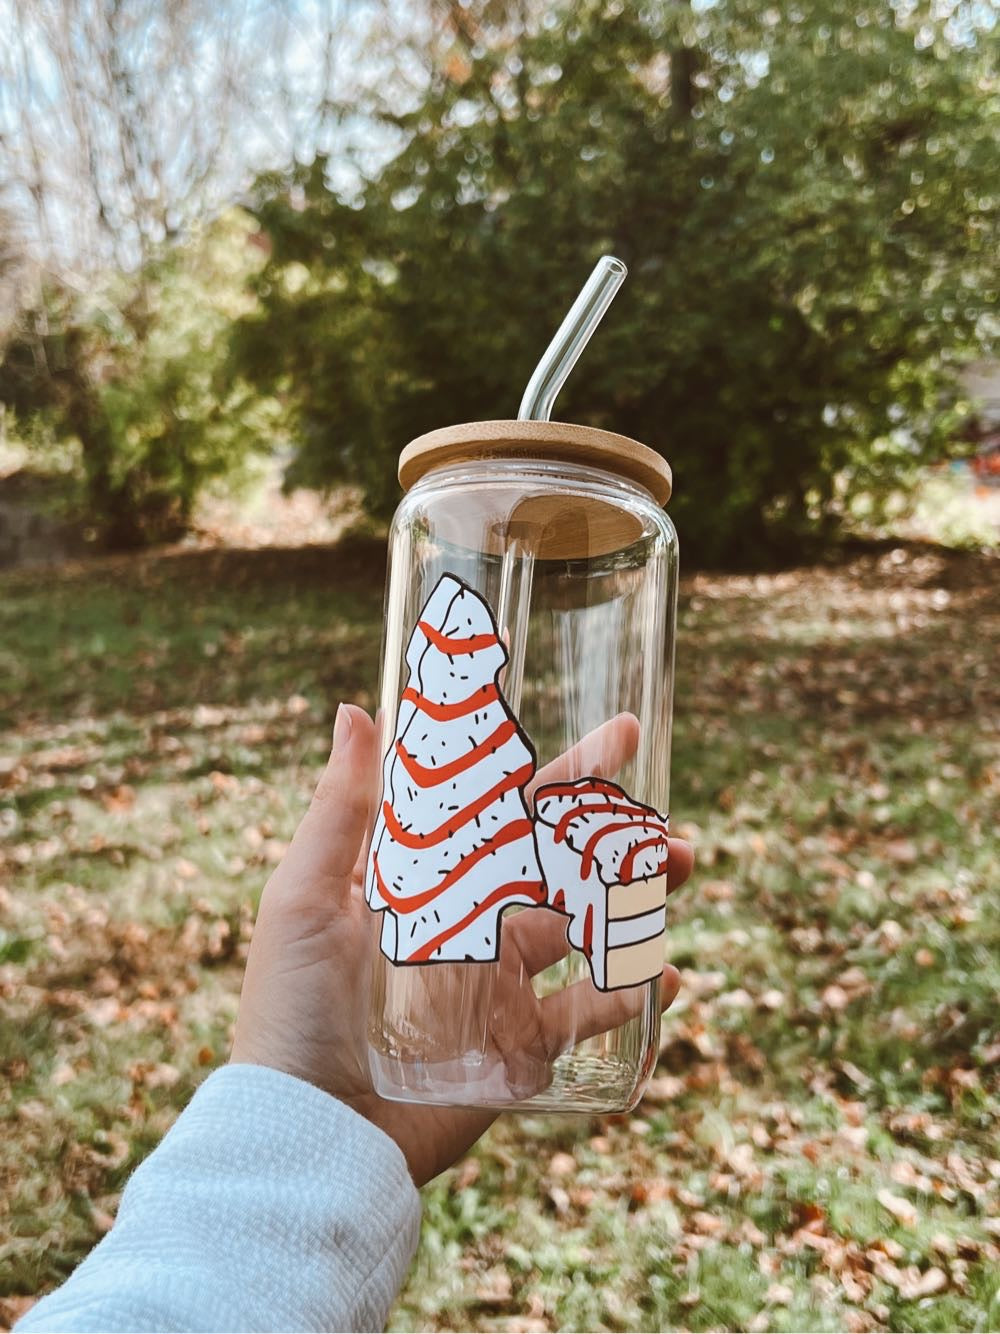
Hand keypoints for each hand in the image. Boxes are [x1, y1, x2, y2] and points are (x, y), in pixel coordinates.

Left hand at [231, 704, 692, 1185]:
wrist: (309, 1132)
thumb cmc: (293, 1006)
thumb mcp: (307, 896)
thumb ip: (340, 809)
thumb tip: (356, 710)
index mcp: (428, 882)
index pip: (505, 812)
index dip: (563, 775)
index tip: (619, 736)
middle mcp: (470, 927)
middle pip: (560, 868)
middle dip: (619, 841)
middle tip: (671, 825)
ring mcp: (499, 988)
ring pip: (583, 930)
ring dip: (635, 901)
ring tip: (682, 875)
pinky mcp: (515, 1050)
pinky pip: (583, 1015)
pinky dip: (626, 994)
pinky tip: (662, 974)